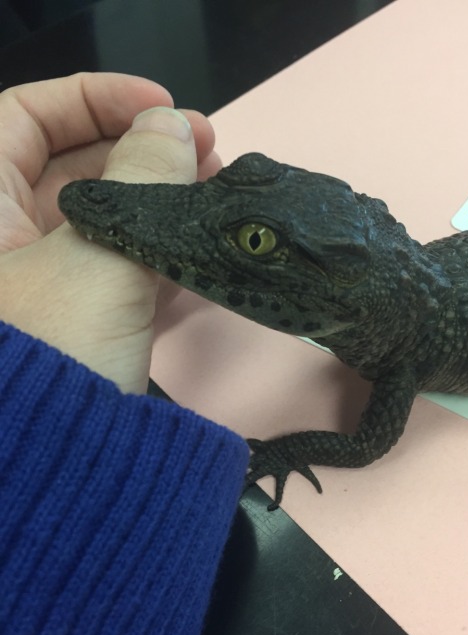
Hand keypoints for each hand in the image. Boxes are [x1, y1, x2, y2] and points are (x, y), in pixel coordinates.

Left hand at [0, 72, 221, 391]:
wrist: (60, 474)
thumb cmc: (55, 358)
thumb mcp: (99, 260)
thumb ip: (143, 183)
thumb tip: (173, 126)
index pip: (24, 118)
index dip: (93, 98)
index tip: (161, 105)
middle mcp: (2, 242)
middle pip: (72, 166)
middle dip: (141, 150)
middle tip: (206, 147)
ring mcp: (41, 284)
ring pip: (103, 219)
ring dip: (160, 200)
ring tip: (216, 189)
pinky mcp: (78, 321)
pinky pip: (116, 268)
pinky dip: (158, 250)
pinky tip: (201, 242)